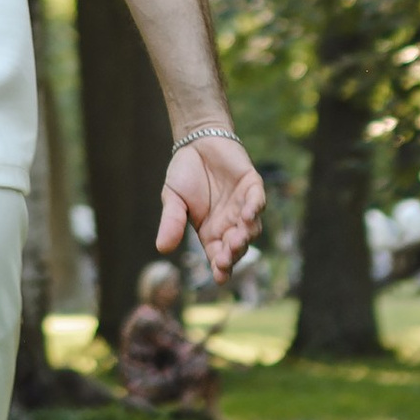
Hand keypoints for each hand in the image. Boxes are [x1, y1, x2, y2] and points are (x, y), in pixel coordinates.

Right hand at [159, 135, 265, 284]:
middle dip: (233, 254)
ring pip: (251, 228)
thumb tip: (162, 249)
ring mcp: (243, 206)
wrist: (195, 142)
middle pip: (237, 246)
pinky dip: (255, 208)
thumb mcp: (172, 199)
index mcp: (211, 232)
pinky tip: (248, 214)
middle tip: (227, 257)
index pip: (219, 256)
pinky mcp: (252, 187)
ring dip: (245, 235)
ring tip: (237, 239)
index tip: (220, 278)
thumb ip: (172, 222)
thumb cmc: (184, 174)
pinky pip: (258, 201)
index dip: (221, 268)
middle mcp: (230, 224)